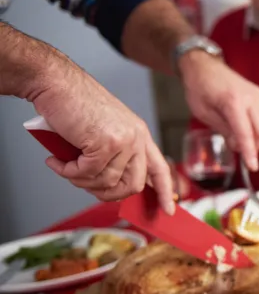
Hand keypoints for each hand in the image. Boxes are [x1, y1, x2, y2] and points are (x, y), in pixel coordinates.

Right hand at [31, 66, 174, 213]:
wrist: (56, 83)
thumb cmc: (75, 105)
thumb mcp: (105, 131)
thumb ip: (114, 154)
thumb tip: (111, 186)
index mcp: (140, 134)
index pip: (160, 169)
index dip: (164, 192)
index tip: (168, 211)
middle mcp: (136, 138)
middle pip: (133, 185)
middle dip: (107, 194)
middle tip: (84, 185)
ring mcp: (123, 140)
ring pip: (107, 182)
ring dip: (81, 181)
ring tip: (64, 167)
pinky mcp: (105, 143)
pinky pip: (87, 173)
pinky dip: (68, 172)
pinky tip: (57, 161)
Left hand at [178, 51, 258, 171]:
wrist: (204, 66)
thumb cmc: (199, 88)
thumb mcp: (204, 113)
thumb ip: (223, 130)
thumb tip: (238, 145)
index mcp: (233, 101)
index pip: (245, 133)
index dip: (249, 152)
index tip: (253, 166)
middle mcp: (250, 97)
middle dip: (253, 146)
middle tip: (236, 149)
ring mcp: (257, 95)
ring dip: (253, 137)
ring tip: (235, 136)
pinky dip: (254, 128)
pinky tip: (240, 126)